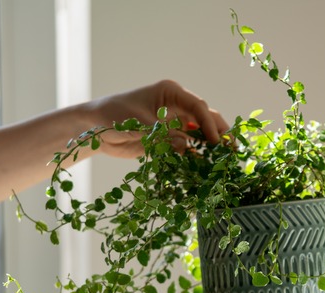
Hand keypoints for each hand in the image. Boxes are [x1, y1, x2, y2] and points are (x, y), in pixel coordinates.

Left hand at [84, 80, 229, 157]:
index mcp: (170, 93)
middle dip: (219, 132)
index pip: (197, 106)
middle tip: (231, 149)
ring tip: (225, 160)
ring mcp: (173, 122)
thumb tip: (188, 148)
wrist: (92, 130)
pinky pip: (187, 146)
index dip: (209, 123)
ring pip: (199, 133)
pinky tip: (206, 166)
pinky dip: (196, 155)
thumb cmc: (112, 117)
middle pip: (205, 117)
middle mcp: (176, 106)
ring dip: (211, 145)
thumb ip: (163, 136)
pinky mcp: (168, 138)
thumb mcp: (138, 125)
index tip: (215, 141)